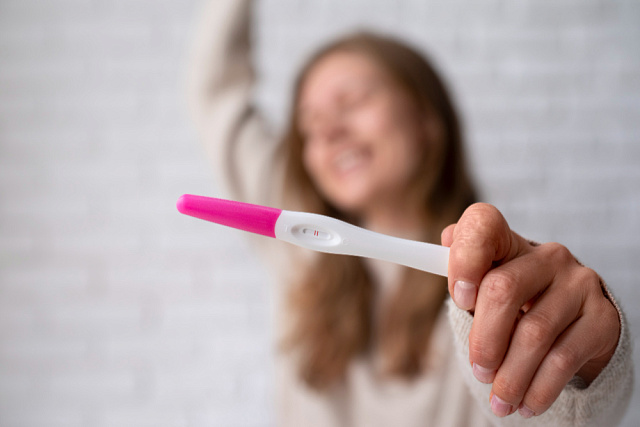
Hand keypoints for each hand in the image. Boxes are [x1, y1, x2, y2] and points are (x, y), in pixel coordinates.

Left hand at [441, 203, 619, 418]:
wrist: (578, 327)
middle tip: (479, 370)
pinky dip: (538, 388)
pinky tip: (527, 404)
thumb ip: (463, 273)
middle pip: (502, 289)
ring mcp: (578, 284)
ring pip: (533, 333)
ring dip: (510, 376)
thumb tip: (443, 242)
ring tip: (499, 400)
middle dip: (484, 339)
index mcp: (509, 243)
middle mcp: (547, 256)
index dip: (465, 257)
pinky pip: (562, 359)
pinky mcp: (602, 318)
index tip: (458, 297)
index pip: (484, 224)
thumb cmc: (519, 306)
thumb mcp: (487, 290)